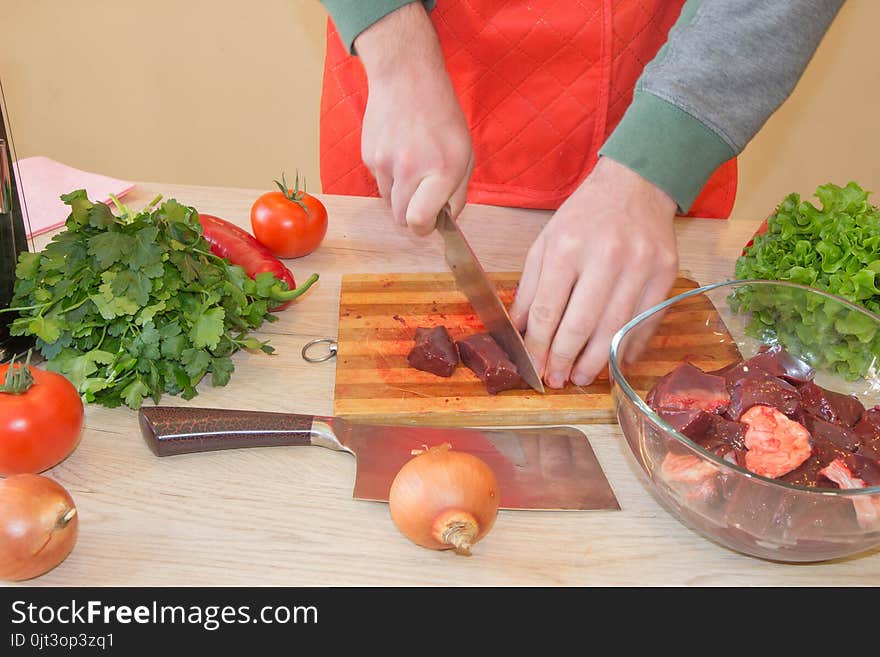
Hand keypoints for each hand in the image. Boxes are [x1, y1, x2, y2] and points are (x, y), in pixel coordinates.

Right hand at [354, 3, 473, 234]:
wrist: (406, 77)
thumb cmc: (441, 115)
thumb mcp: (466, 153)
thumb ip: (458, 192)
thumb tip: (445, 220)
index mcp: (442, 171)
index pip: (419, 222)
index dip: (424, 228)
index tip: (429, 222)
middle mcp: (411, 169)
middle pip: (401, 218)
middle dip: (412, 214)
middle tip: (423, 196)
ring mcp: (385, 163)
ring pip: (388, 201)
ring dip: (400, 193)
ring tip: (412, 165)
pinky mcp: (368, 156)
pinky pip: (379, 181)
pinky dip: (389, 175)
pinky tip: (399, 150)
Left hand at [508, 157, 678, 387]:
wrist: (636, 185)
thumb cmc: (584, 216)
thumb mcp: (546, 242)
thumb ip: (530, 288)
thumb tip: (519, 330)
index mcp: (567, 247)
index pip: (548, 310)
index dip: (538, 346)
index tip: (534, 367)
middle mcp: (605, 257)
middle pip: (581, 325)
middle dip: (565, 359)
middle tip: (557, 380)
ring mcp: (640, 266)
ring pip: (614, 329)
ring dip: (596, 362)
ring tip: (581, 377)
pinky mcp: (665, 274)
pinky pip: (645, 322)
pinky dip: (629, 347)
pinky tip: (614, 361)